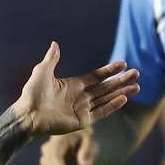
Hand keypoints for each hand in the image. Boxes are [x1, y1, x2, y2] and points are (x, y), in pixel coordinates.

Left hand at [11, 42, 138, 138]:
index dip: (109, 71)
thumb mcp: (42, 72)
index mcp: (73, 85)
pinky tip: (123, 98)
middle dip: (121, 81)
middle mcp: (80, 97)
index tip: (123, 64)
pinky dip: (112, 106)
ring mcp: (82, 109)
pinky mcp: (82, 121)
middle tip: (137, 73)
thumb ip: (51, 59)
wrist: (27, 115)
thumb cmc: (32, 94)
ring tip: (137, 86)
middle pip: (106, 87)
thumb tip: (55, 43)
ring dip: (121, 93)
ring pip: (107, 99)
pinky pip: (101, 112)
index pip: (97, 77)